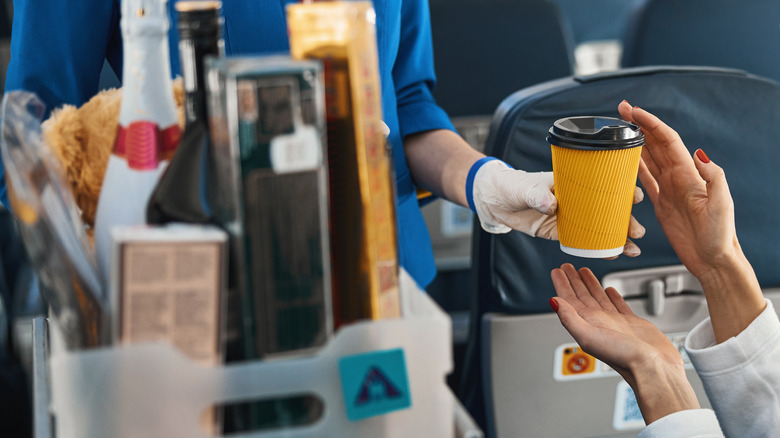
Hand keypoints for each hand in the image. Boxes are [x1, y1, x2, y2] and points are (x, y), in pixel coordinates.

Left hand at [471, 159, 644, 256]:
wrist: (495, 200)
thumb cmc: (512, 185)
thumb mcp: (525, 188)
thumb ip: (537, 195)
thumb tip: (551, 204)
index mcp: (572, 182)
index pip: (603, 184)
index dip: (622, 189)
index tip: (635, 196)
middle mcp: (576, 199)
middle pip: (608, 210)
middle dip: (625, 221)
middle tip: (637, 231)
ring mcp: (569, 217)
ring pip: (599, 228)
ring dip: (617, 238)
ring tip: (632, 249)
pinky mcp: (560, 232)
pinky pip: (583, 241)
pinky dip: (597, 249)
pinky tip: (612, 255)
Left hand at [550, 264, 699, 423]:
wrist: (653, 368)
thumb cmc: (623, 357)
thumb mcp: (589, 336)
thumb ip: (570, 318)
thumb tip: (553, 302)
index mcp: (586, 324)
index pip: (569, 300)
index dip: (562, 285)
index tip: (557, 271)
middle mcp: (598, 322)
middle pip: (581, 296)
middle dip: (573, 281)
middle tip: (567, 266)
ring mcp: (614, 323)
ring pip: (598, 298)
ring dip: (590, 284)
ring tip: (584, 272)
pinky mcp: (632, 323)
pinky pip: (619, 305)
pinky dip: (612, 296)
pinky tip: (609, 289)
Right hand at [617, 101, 763, 342]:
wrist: (714, 260)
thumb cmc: (720, 235)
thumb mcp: (721, 204)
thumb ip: (714, 177)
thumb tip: (700, 154)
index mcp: (689, 175)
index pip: (667, 141)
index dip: (650, 123)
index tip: (633, 112)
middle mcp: (679, 178)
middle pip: (655, 144)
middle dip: (639, 126)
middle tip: (621, 111)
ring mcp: (670, 190)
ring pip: (648, 159)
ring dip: (635, 142)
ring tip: (619, 130)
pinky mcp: (662, 204)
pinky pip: (645, 180)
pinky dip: (634, 167)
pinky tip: (624, 161)